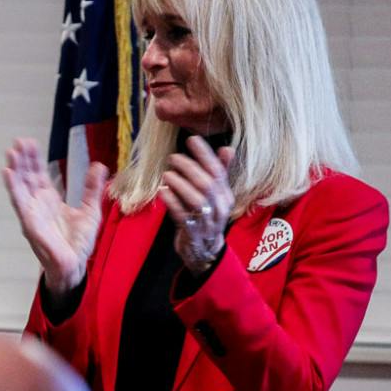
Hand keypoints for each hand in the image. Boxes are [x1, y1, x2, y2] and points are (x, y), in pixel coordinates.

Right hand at [1, 138, 104, 296]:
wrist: (75, 266)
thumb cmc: (78, 242)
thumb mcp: (90, 209)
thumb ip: (91, 188)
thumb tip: (98, 164)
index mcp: (49, 199)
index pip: (38, 174)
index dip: (34, 158)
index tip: (30, 142)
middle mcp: (37, 204)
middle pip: (27, 177)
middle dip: (23, 159)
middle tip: (19, 140)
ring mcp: (32, 213)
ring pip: (20, 187)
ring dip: (15, 169)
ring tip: (11, 152)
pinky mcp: (29, 223)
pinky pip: (19, 203)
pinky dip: (13, 188)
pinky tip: (8, 173)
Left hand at [155, 135, 234, 274]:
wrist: (205, 251)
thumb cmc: (207, 217)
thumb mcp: (217, 196)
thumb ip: (221, 173)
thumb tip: (228, 149)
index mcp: (226, 196)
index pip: (218, 172)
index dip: (205, 155)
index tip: (192, 140)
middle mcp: (219, 208)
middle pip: (207, 184)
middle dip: (189, 168)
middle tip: (173, 158)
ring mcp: (206, 222)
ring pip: (196, 200)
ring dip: (179, 184)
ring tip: (166, 174)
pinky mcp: (191, 232)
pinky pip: (182, 215)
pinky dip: (171, 201)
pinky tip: (162, 191)